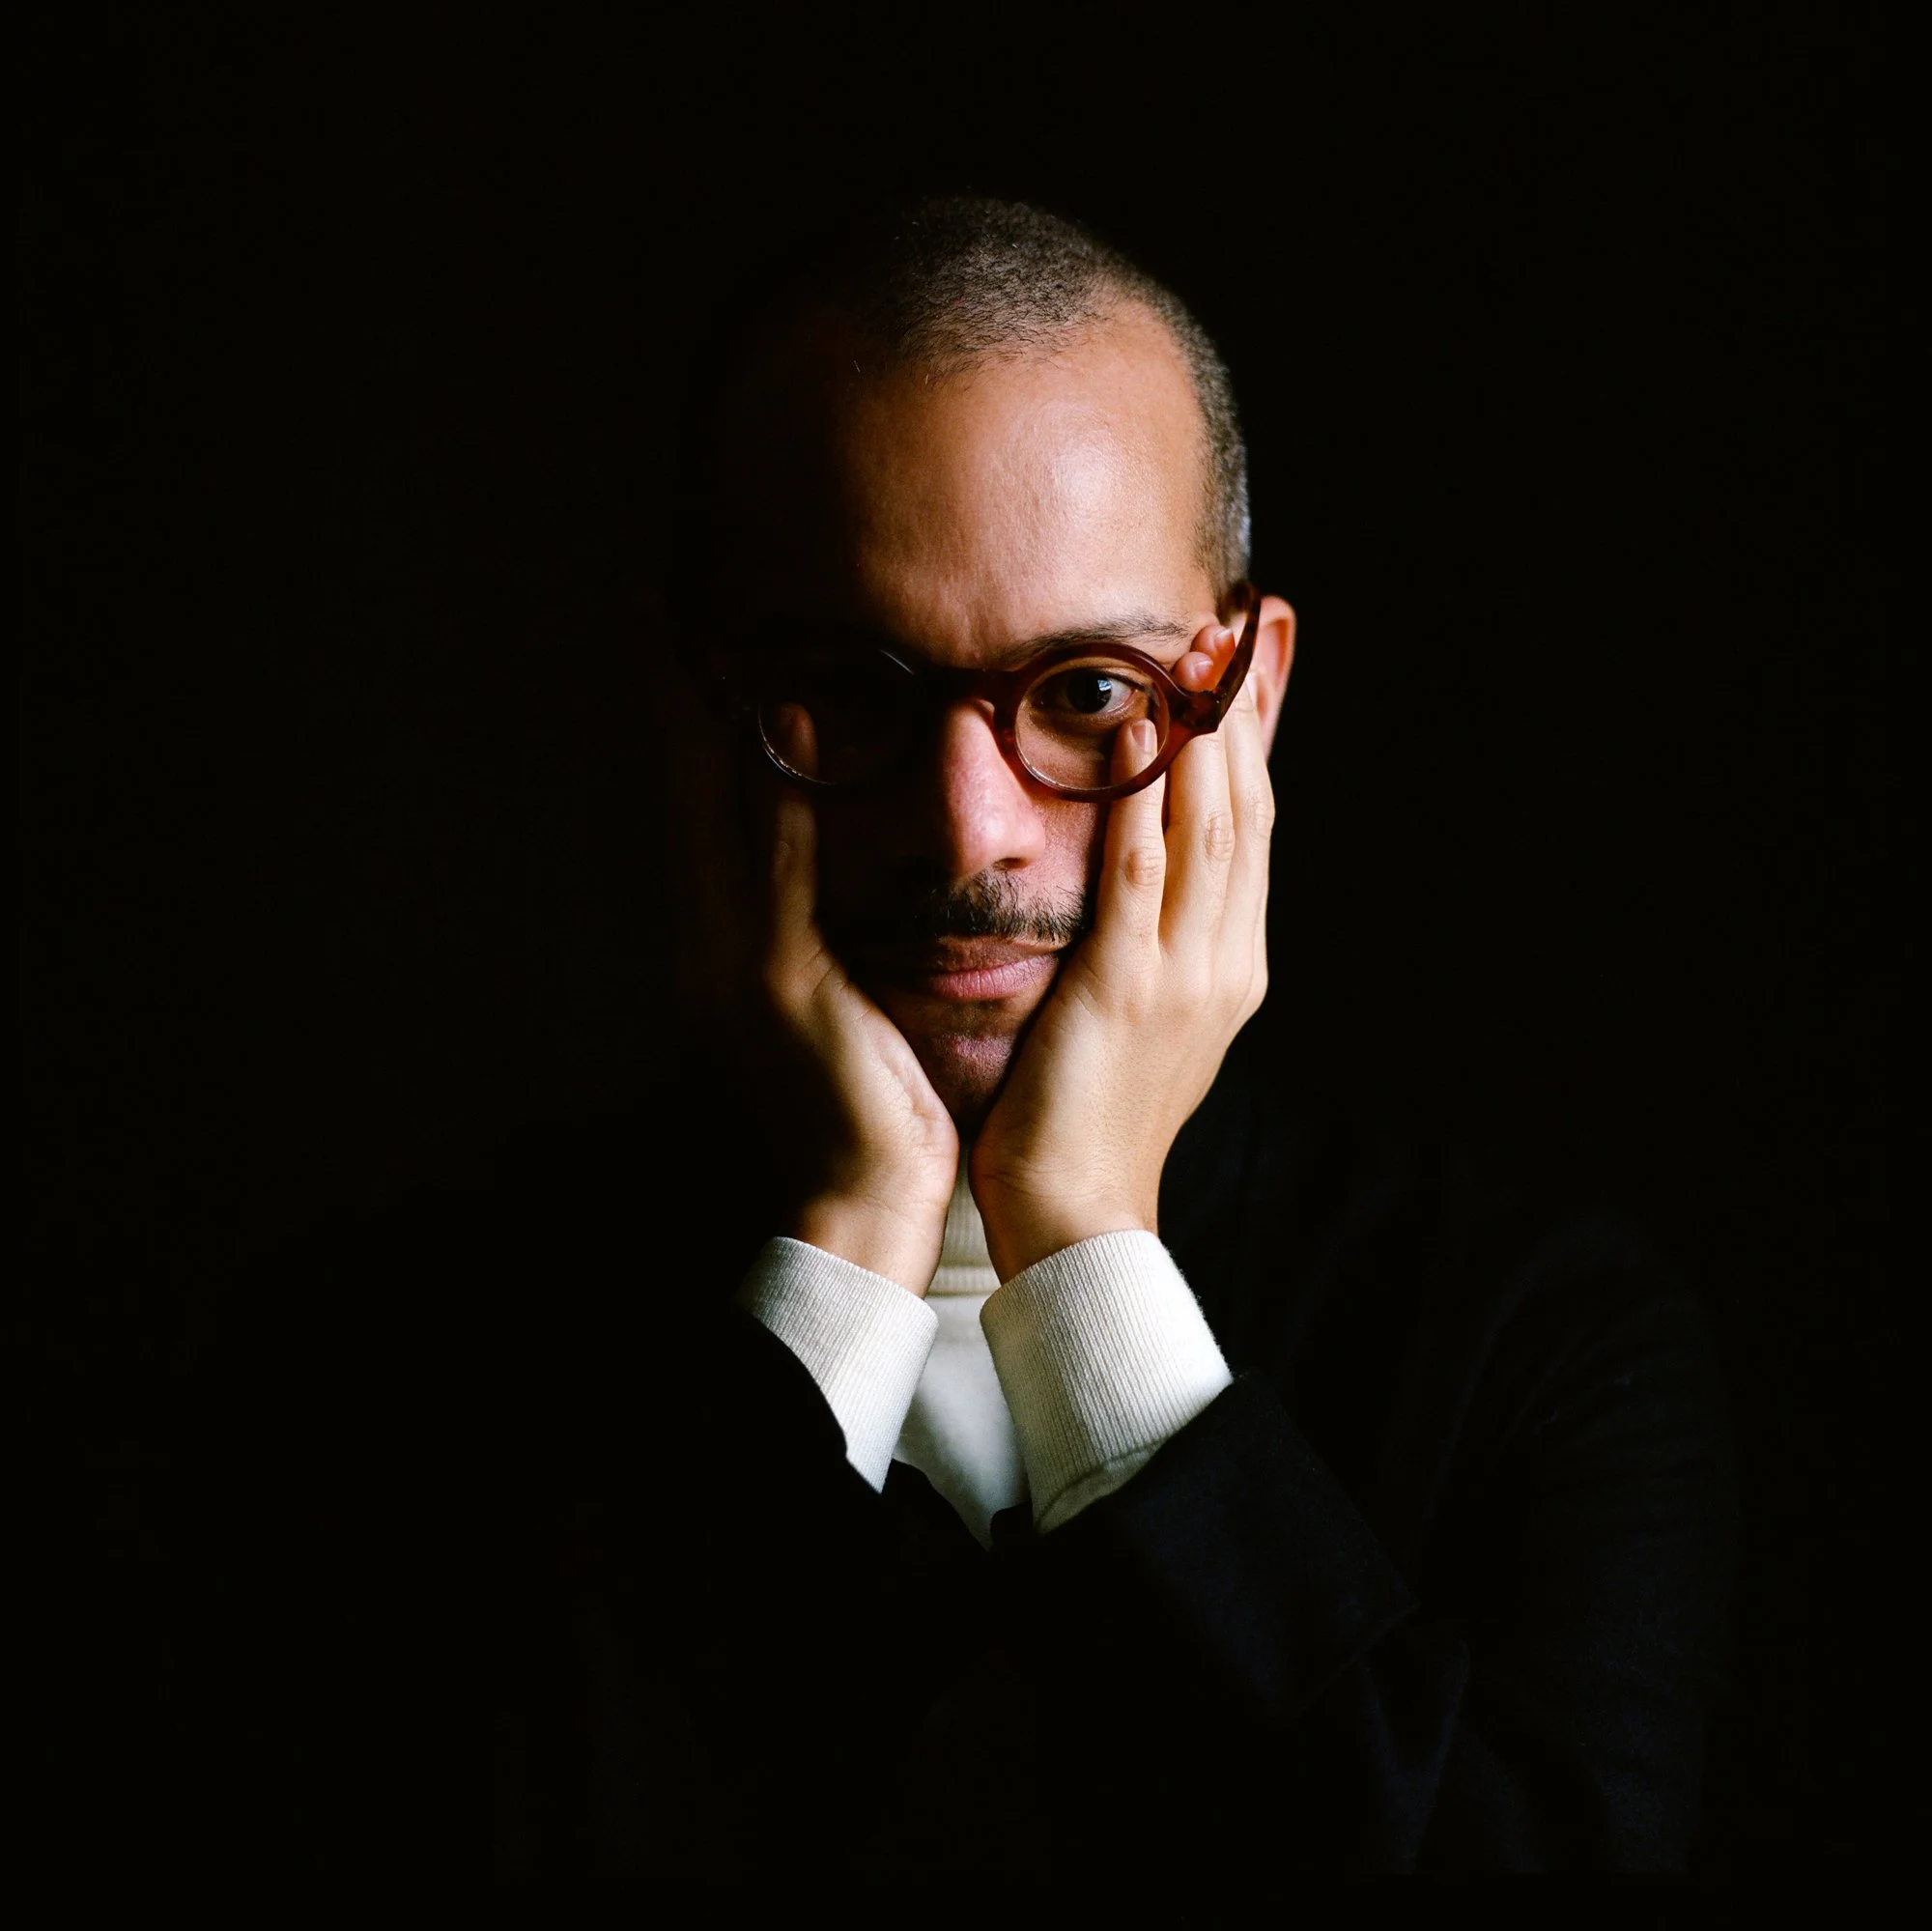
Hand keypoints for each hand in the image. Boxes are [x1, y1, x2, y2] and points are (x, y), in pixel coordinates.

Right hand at [669, 693, 957, 1293]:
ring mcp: (737, 963)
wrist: (860, 1202)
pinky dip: (773, 795)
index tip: (673, 649)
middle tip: (651, 607)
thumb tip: (825, 868)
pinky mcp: (781, 985)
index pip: (699, 815)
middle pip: (682, 799)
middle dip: (666, 702)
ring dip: (698, 723)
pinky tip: (780, 722)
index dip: (682, 730)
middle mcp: (711, 944)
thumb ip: (813, 926)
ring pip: (712, 820)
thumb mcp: (831, 1002)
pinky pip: (776, 871)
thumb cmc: (863, 1105)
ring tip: (686, 635)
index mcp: (724, 948)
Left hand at [968, 622, 1274, 1279]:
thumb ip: (1158, 944)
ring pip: (1210, 829)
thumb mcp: (1148, 1020)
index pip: (1253, 829)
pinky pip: (1141, 875)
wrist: (1076, 1211)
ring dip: (1208, 732)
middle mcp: (1225, 960)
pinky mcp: (1126, 988)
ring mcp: (1184, 974)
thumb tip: (1149, 877)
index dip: (1260, 739)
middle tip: (1244, 621)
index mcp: (1231, 965)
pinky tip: (1143, 734)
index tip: (1261, 660)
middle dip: (1248, 712)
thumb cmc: (1094, 1117)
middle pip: (1247, 811)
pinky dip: (1148, 798)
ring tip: (1201, 649)